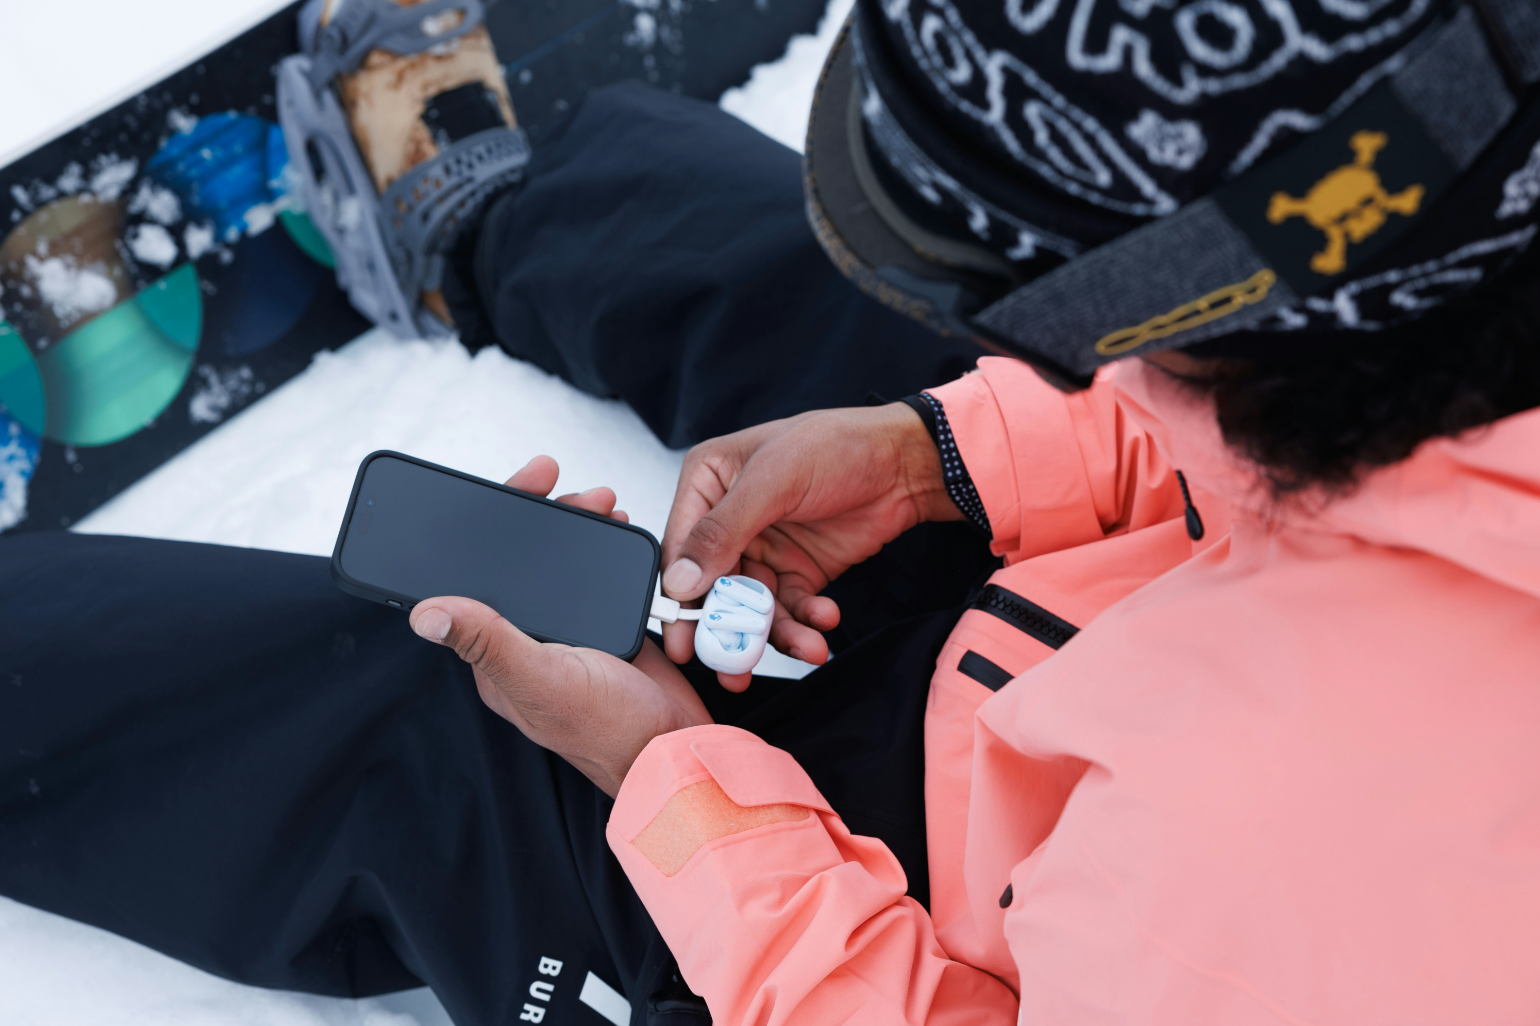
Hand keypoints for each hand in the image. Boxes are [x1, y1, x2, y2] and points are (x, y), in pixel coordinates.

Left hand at [408, 456, 710, 796]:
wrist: (679, 747)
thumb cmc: (610, 732)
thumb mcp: (543, 680)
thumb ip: (488, 641)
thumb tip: (424, 612)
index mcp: (496, 654)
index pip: (476, 577)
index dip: (486, 529)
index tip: (506, 492)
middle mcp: (528, 639)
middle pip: (520, 560)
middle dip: (539, 513)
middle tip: (557, 480)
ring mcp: (571, 630)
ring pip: (561, 561)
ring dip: (576, 524)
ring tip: (600, 503)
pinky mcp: (609, 625)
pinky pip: (600, 575)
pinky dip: (607, 547)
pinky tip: (619, 529)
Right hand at [660, 403, 960, 689]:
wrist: (905, 463)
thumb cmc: (838, 446)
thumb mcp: (774, 479)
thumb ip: (722, 531)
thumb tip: (681, 581)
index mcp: (708, 482)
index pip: (680, 549)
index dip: (680, 598)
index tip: (683, 643)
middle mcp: (729, 519)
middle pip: (714, 587)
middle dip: (728, 629)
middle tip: (735, 668)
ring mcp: (764, 548)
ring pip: (753, 606)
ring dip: (775, 633)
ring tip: (803, 647)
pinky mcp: (797, 570)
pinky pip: (790, 608)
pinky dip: (805, 623)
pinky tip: (824, 621)